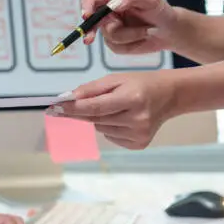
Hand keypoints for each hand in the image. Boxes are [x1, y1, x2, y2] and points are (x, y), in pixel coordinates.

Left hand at [50, 70, 179, 149]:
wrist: (170, 96)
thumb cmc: (140, 83)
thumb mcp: (117, 79)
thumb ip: (91, 89)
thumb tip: (67, 99)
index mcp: (132, 98)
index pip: (95, 107)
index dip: (73, 108)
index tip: (54, 108)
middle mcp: (137, 119)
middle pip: (96, 120)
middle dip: (82, 113)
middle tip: (70, 106)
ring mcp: (139, 134)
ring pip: (101, 129)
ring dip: (99, 119)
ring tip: (115, 108)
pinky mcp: (139, 144)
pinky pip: (110, 137)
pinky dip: (109, 128)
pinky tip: (123, 119)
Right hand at [80, 0, 177, 54]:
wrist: (169, 30)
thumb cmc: (160, 10)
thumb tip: (113, 4)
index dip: (86, 6)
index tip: (87, 16)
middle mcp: (108, 11)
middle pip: (91, 20)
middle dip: (90, 30)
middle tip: (89, 40)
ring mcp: (111, 28)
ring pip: (108, 36)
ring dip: (129, 36)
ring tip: (146, 31)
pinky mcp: (116, 43)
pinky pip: (116, 48)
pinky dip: (131, 45)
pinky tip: (142, 38)